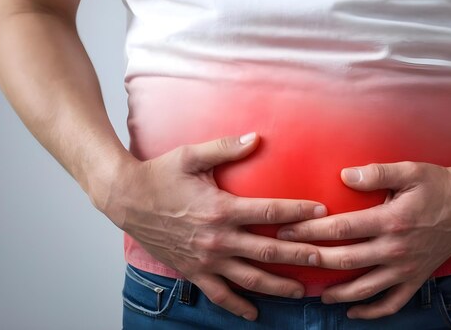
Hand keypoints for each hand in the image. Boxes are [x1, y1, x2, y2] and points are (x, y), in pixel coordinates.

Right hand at [97, 132, 327, 320]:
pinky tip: (254, 314)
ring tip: (301, 291)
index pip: (270, 212)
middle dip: (300, 255)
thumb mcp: (191, 156)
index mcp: (221, 209)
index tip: (321, 210)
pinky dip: (238, 306)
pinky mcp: (193, 271)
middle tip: (325, 258)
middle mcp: (217, 238)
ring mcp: (205, 259)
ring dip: (278, 285)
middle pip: (268, 250)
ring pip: (250, 278)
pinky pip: (219, 294)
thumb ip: (225, 148)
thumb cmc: (158, 175)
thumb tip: (256, 138)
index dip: (299, 211)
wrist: (125, 199)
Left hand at [276, 161, 450, 318]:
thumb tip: (343, 176)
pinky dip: (371, 311)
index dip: (309, 230)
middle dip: (313, 259)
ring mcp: (407, 268)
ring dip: (337, 293)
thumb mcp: (409, 171)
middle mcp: (397, 249)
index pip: (340, 229)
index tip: (286, 230)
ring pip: (365, 288)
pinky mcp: (417, 278)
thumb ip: (376, 173)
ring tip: (316, 293)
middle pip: (345, 261)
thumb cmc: (440, 184)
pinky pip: (392, 302)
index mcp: (391, 221)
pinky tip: (353, 312)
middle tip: (289, 258)